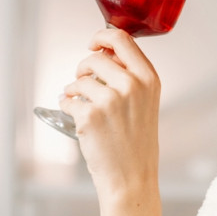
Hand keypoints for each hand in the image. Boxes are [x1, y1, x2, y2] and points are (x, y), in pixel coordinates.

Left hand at [59, 28, 161, 215]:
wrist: (132, 179)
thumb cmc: (137, 143)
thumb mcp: (146, 103)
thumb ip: (130, 76)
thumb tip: (103, 53)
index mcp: (149, 79)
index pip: (122, 38)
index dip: (101, 36)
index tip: (93, 43)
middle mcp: (132, 85)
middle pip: (96, 56)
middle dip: (83, 67)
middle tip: (82, 80)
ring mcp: (110, 100)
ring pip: (79, 79)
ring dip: (73, 89)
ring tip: (79, 102)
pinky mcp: (89, 116)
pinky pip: (67, 99)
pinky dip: (67, 105)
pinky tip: (77, 118)